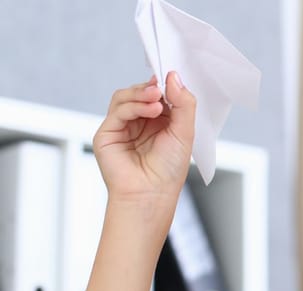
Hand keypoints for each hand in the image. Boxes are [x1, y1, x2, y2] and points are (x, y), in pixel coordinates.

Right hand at [93, 72, 195, 201]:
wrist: (151, 192)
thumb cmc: (169, 168)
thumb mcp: (185, 131)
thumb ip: (183, 103)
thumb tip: (173, 76)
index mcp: (159, 121)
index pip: (158, 94)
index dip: (163, 84)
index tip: (170, 76)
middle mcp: (140, 122)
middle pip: (139, 92)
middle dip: (150, 87)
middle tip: (161, 88)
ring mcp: (122, 127)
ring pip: (125, 97)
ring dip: (141, 94)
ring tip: (157, 99)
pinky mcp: (107, 133)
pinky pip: (118, 110)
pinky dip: (134, 106)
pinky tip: (151, 110)